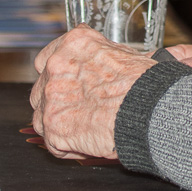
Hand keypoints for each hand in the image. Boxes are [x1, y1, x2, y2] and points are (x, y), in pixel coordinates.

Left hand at [30, 25, 158, 159]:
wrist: (149, 110)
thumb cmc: (145, 83)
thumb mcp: (128, 54)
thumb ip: (108, 57)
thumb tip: (122, 59)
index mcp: (74, 45)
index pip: (48, 57)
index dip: (58, 73)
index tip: (66, 81)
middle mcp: (56, 67)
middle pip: (43, 87)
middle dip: (58, 99)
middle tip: (80, 108)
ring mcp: (51, 99)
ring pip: (43, 115)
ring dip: (60, 123)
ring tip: (86, 128)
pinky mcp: (53, 128)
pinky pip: (53, 142)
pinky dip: (67, 145)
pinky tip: (87, 141)